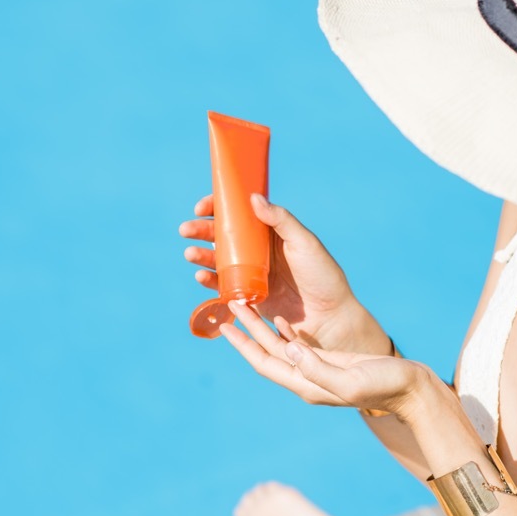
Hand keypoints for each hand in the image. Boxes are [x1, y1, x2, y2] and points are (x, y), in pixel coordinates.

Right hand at [179, 193, 387, 352]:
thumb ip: (281, 220)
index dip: (219, 207)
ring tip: (191, 255)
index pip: (240, 213)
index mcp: (271, 232)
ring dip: (201, 255)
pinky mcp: (248, 296)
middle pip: (223, 236)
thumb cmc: (323, 276)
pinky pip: (223, 286)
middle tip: (186, 230)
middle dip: (202, 231)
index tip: (202, 207)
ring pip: (218, 260)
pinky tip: (201, 276)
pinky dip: (209, 281)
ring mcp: (251, 273)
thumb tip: (253, 197)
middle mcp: (258, 251)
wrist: (330, 318)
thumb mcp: (304, 242)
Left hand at [219, 301, 435, 419]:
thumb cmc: (386, 385)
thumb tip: (291, 349)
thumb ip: (318, 368)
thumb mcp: (351, 380)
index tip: (226, 326)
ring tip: (247, 307)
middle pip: (267, 352)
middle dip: (248, 330)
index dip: (244, 345)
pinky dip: (285, 331)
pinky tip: (279, 318)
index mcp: (306, 384)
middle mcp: (306, 378)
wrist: (411, 389)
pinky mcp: (329, 361)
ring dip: (263, 328)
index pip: (264, 363)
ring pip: (280, 347)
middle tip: (231, 306)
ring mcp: (317, 369)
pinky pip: (299, 345)